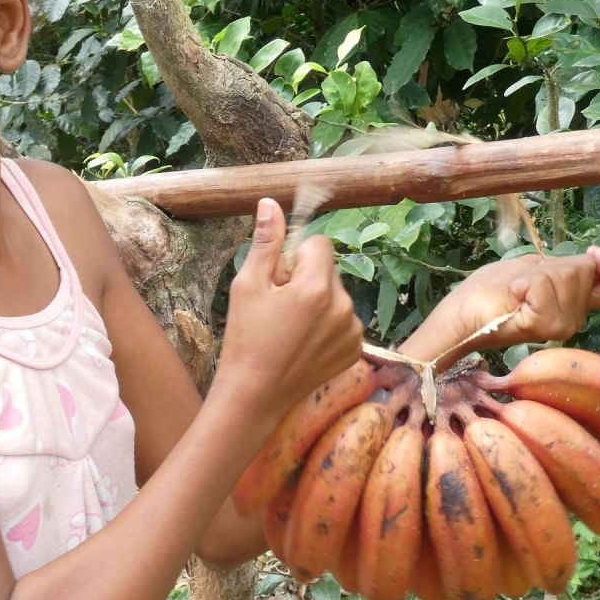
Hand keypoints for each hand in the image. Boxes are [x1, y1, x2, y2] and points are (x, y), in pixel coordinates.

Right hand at [214, 197, 363, 421]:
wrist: (255, 396)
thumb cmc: (245, 339)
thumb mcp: (247, 286)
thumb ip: (266, 243)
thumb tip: (270, 203)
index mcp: (317, 287)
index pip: (319, 244)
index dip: (295, 256)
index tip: (277, 278)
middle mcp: (343, 306)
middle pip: (328, 270)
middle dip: (306, 279)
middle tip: (278, 306)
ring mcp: (352, 331)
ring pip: (336, 296)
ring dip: (318, 303)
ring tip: (289, 328)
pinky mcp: (355, 350)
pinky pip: (343, 321)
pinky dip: (327, 326)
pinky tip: (302, 343)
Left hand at [406, 248, 599, 365]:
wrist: (461, 313)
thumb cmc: (491, 290)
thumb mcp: (534, 269)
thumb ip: (564, 266)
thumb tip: (593, 258)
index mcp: (573, 306)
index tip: (593, 254)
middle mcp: (573, 320)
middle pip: (583, 269)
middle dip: (550, 264)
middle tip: (522, 283)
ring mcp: (561, 327)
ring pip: (564, 274)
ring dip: (534, 273)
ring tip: (516, 292)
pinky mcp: (543, 327)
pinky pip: (543, 285)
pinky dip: (524, 282)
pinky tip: (512, 297)